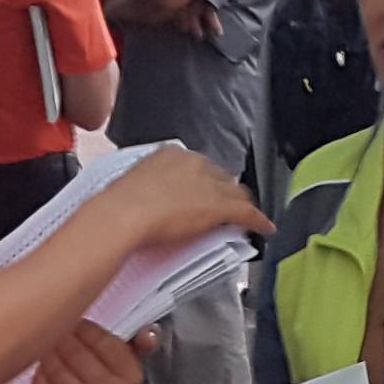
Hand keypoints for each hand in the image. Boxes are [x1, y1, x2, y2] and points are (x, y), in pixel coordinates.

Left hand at [27, 320, 145, 383]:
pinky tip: (44, 370)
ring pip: (57, 372)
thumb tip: (150, 334)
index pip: (101, 342)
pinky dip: (40, 377)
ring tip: (48, 348)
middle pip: (77, 356)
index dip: (84, 328)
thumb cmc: (110, 377)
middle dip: (63, 338)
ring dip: (48, 355)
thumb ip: (140, 341)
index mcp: (130, 376)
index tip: (76, 323)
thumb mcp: (129, 357)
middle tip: (56, 331)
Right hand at [82, 148, 268, 257]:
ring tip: (245, 216)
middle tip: (225, 206)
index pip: (198, 167)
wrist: (123, 215)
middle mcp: (195, 163)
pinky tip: (265, 228)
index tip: (202, 192)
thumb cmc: (118, 205)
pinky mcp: (220, 206)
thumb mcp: (133, 186)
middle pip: (220, 177)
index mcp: (171, 155)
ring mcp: (209, 184)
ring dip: (241, 204)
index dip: (204, 181)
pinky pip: (247, 213)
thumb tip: (146, 200)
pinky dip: (258, 221)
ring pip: (235, 193)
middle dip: (224, 191)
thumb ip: (147, 188)